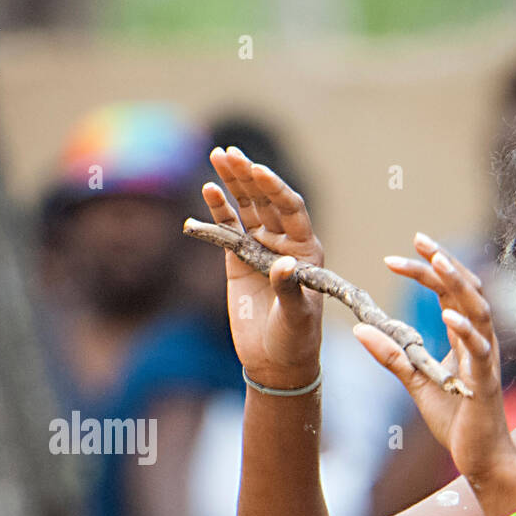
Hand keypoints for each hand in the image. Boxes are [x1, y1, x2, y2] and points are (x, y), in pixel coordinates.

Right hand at [202, 146, 324, 389]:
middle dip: (248, 176)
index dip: (275, 189)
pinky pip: (226, 229)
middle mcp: (284, 244)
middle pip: (265, 201)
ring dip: (232, 182)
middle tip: (230, 153)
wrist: (276, 362)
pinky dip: (216, 210)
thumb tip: (282, 264)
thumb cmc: (295, 340)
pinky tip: (208, 190)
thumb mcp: (296, 317)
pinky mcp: (237, 260)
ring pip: (245, 208)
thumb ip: (289, 289)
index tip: (258, 170)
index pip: (291, 210)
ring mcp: (260, 249)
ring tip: (218, 155)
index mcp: (307, 251)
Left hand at [355, 234, 515, 487]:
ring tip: (438, 261)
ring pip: (478, 311)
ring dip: (458, 283)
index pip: (447, 292)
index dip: (426, 270)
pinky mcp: (486, 383)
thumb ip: (392, 354)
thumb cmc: (458, 421)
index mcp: (465, 338)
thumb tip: (359, 328)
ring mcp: (486, 360)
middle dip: (443, 262)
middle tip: (419, 239)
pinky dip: (466, 330)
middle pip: (465, 290)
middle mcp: (480, 341)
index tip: (397, 256)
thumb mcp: (417, 382)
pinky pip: (479, 350)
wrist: (483, 459)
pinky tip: (449, 314)